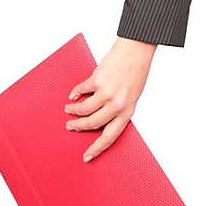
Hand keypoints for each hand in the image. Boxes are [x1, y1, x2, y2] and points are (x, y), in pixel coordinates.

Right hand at [63, 37, 156, 161]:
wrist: (136, 49)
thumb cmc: (136, 71)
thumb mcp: (132, 95)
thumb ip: (118, 108)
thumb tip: (99, 118)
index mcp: (128, 111)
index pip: (110, 136)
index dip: (97, 149)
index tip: (87, 156)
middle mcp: (117, 104)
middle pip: (92, 124)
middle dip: (78, 127)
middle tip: (71, 126)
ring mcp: (107, 92)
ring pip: (83, 110)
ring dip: (74, 111)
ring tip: (69, 109)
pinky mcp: (97, 80)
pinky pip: (81, 91)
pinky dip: (75, 93)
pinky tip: (73, 95)